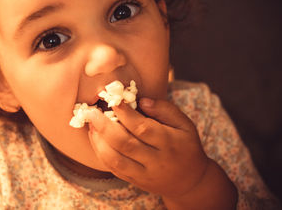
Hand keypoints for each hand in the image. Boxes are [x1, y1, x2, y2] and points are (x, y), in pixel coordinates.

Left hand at [87, 98, 208, 197]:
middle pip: (125, 144)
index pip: (143, 128)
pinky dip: (101, 153)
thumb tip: (141, 100)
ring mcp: (144, 174)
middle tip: (92, 112)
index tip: (113, 100)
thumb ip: (165, 110)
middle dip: (105, 127)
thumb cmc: (185, 146)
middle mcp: (155, 160)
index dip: (125, 114)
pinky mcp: (135, 181)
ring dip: (99, 141)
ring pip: (116, 159)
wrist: (190, 182)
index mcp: (169, 143)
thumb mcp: (185, 124)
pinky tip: (95, 138)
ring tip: (91, 124)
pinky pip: (113, 169)